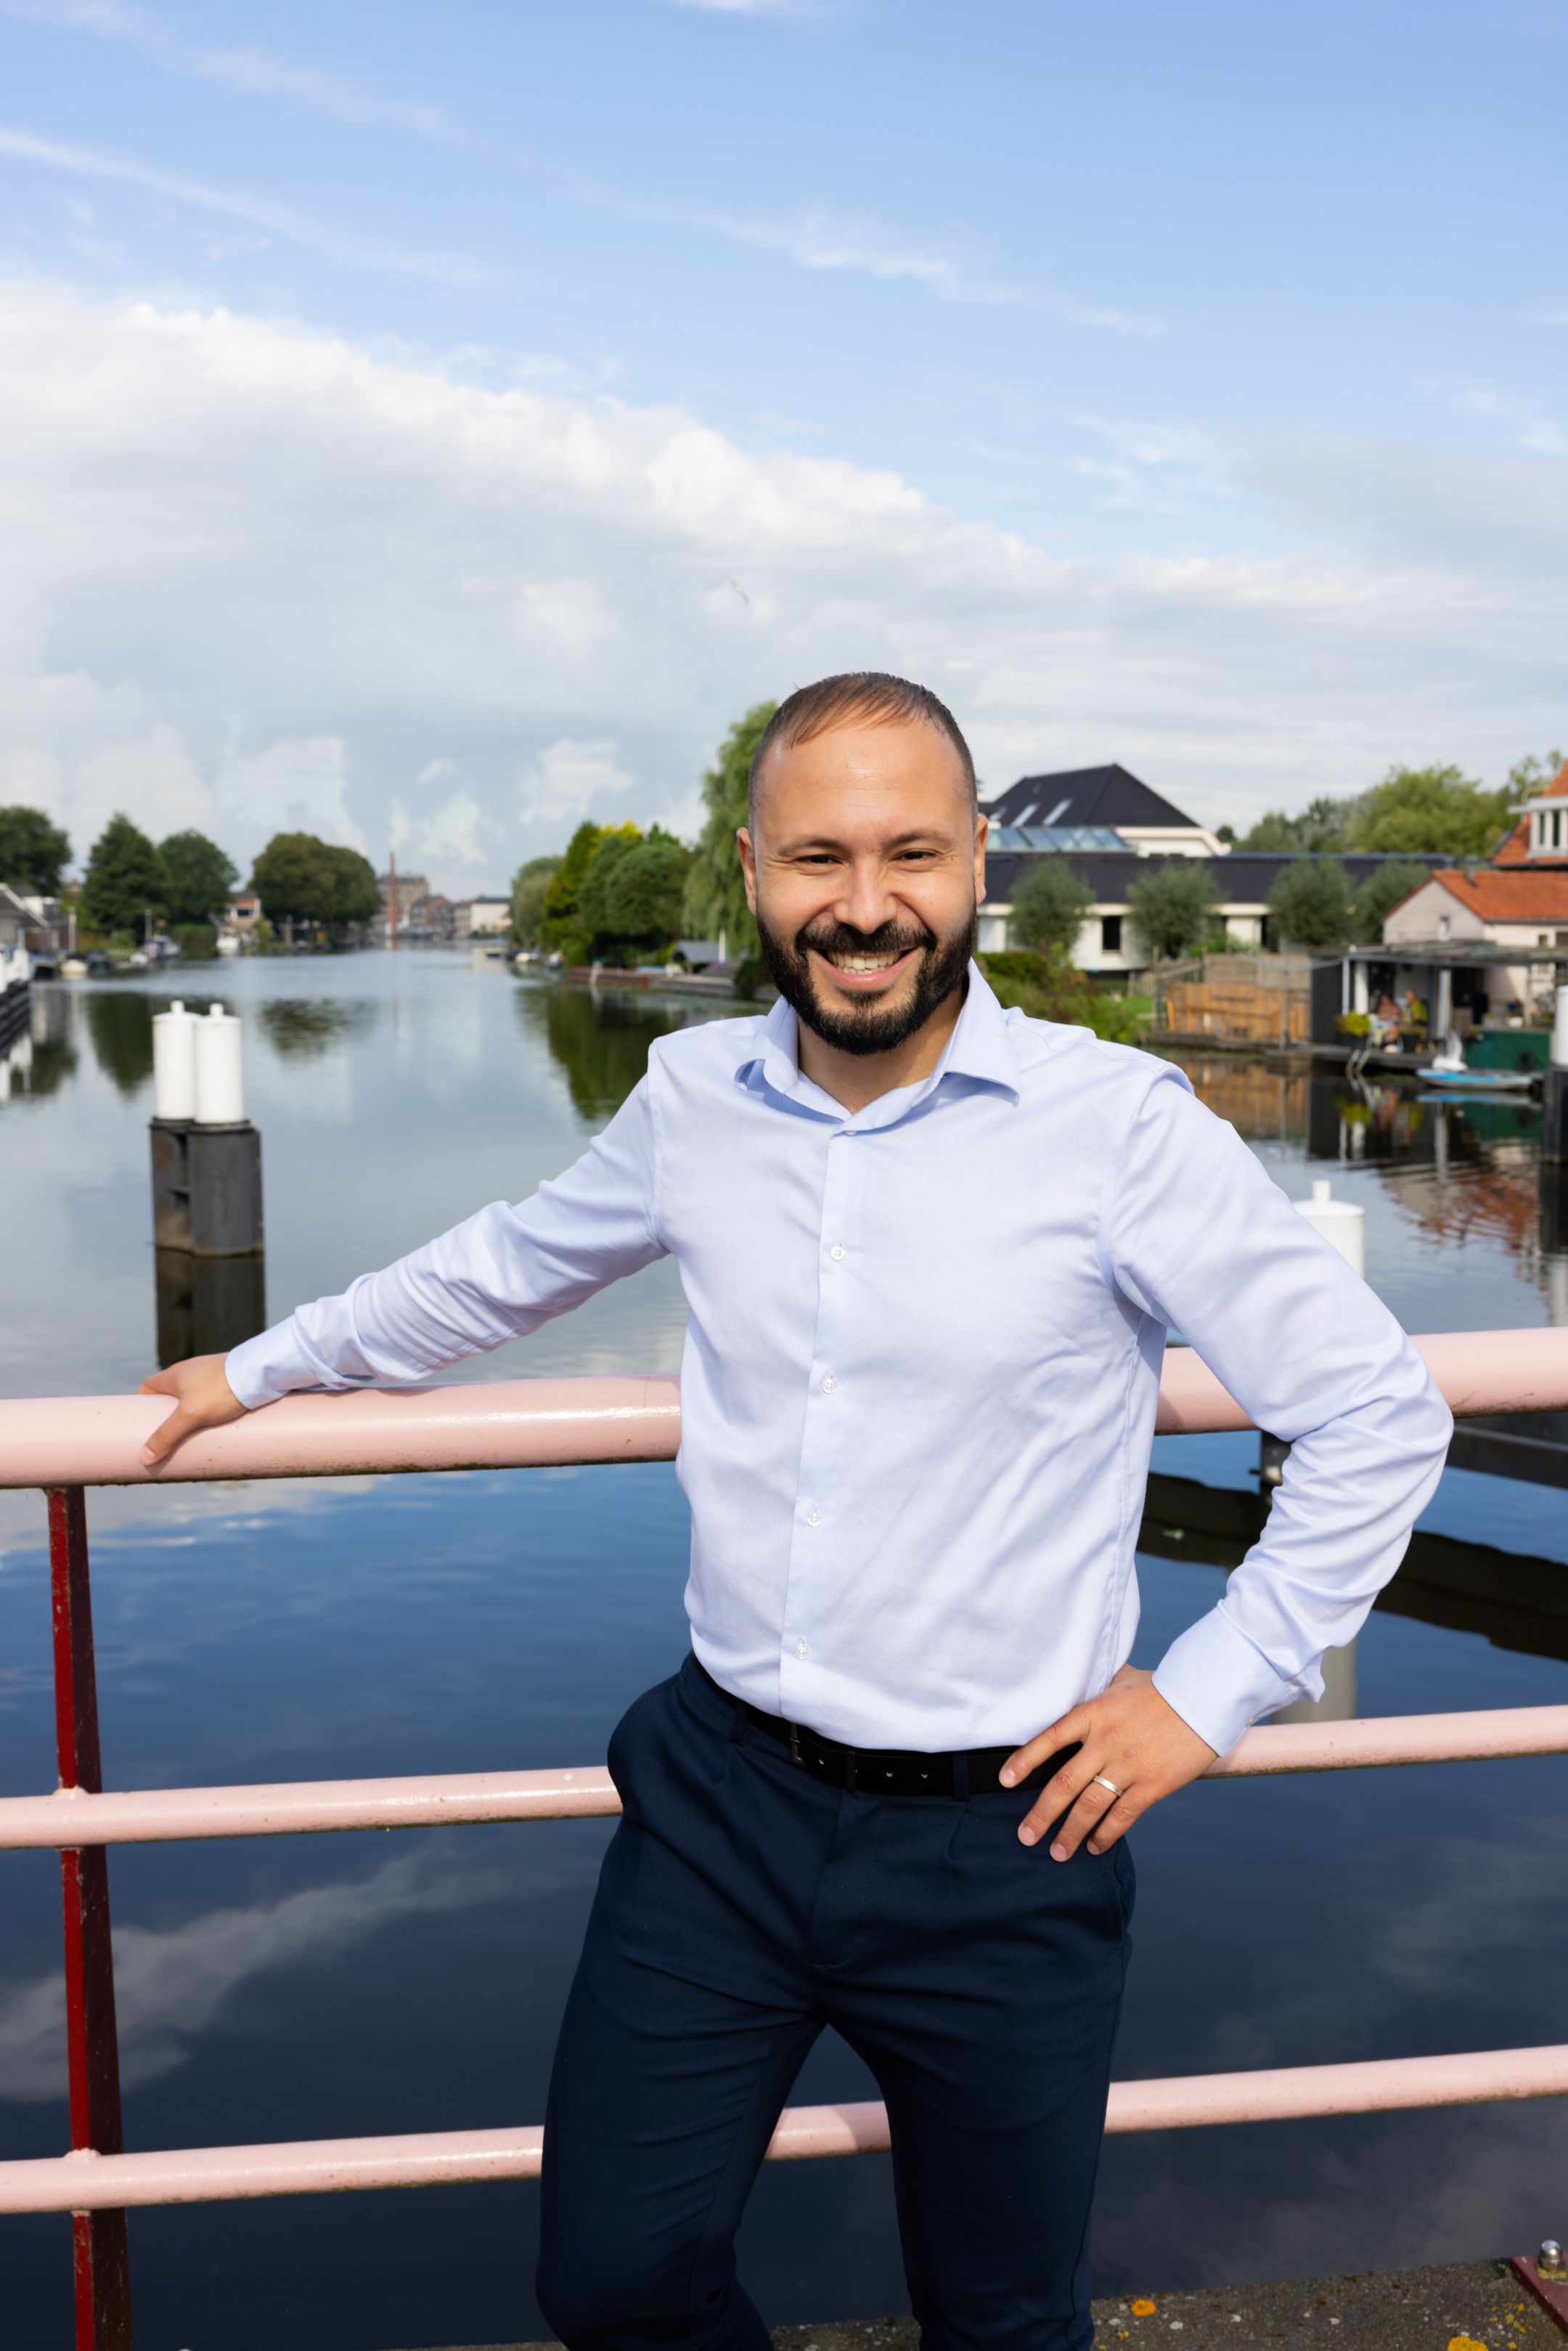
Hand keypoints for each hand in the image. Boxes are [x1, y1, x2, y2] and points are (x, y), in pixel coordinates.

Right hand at [137, 1354, 246, 1466]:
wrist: (260, 1372)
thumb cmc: (220, 1389)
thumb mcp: (189, 1415)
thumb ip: (166, 1436)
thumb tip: (144, 1457)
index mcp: (173, 1374)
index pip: (147, 1387)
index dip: (141, 1404)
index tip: (140, 1423)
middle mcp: (190, 1372)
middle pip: (170, 1395)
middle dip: (167, 1415)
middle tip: (166, 1437)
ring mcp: (210, 1376)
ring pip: (192, 1398)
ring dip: (188, 1415)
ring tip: (189, 1437)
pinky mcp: (228, 1382)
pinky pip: (211, 1399)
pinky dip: (208, 1412)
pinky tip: (213, 1426)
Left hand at [1000, 1664, 1216, 1859]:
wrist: (1204, 1699)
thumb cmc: (1162, 1687)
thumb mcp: (1122, 1679)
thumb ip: (1098, 1687)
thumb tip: (1081, 1679)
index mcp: (1094, 1713)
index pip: (1049, 1738)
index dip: (1025, 1761)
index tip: (1005, 1780)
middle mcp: (1105, 1742)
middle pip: (1064, 1782)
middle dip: (1042, 1814)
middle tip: (1026, 1836)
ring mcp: (1128, 1766)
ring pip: (1090, 1806)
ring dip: (1070, 1833)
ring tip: (1058, 1852)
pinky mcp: (1152, 1785)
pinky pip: (1122, 1816)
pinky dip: (1105, 1835)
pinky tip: (1095, 1846)